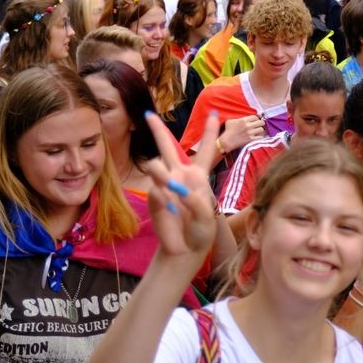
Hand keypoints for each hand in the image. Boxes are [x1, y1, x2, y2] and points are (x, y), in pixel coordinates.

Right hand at [144, 111, 220, 264]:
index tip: (215, 114)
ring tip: (168, 185)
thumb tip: (175, 189)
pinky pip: (155, 189)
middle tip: (148, 114)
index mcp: (199, 176)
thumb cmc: (202, 231)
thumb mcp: (208, 216)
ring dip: (158, 171)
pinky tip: (169, 210)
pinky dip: (162, 198)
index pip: (206, 150)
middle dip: (158, 130)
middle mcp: (180, 176)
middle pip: (168, 147)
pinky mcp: (154, 197)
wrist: (186, 249)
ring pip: (155, 165)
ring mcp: (165, 185)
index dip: (210, 132)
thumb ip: (196, 200)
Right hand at [221, 114, 264, 150]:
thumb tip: (243, 117)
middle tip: (258, 125)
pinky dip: (260, 136)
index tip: (255, 121)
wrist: (227, 141)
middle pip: (261, 122)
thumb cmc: (228, 131)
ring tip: (258, 131)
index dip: (256, 119)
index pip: (255, 117)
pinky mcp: (251, 140)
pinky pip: (261, 137)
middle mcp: (248, 126)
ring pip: (262, 129)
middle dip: (260, 123)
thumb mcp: (230, 121)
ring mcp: (250, 133)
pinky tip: (257, 136)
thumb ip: (238, 118)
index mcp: (244, 120)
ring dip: (260, 130)